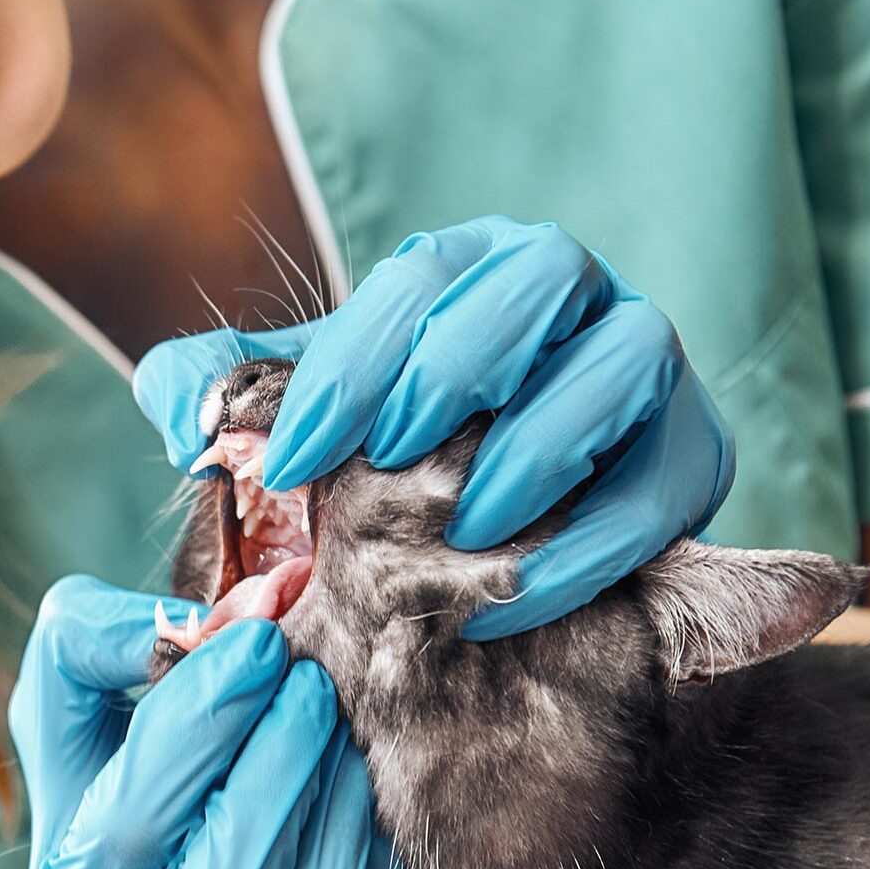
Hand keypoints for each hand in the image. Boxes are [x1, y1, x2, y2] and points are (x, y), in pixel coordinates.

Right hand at [8, 576, 404, 868]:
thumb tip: (206, 617)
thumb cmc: (119, 800)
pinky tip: (352, 794)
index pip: (129, 826)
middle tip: (308, 681)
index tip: (255, 641)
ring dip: (336, 802)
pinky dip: (370, 854)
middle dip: (279, 765)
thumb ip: (95, 645)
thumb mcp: (76, 721)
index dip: (199, 724)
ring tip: (334, 729)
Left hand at [133, 216, 736, 638]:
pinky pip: (663, 486)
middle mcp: (566, 293)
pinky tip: (508, 601)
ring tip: (464, 529)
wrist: (492, 542)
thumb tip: (177, 414)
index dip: (351, 364)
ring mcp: (643, 364)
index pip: (419, 277)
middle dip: (459, 365)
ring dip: (539, 447)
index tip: (289, 461)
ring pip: (623, 365)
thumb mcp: (305, 425)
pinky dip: (593, 546)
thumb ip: (227, 400)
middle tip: (390, 462)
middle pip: (540, 279)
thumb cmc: (386, 466)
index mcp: (467, 267)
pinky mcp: (692, 453)